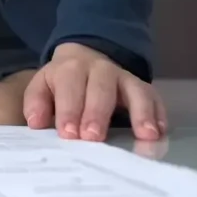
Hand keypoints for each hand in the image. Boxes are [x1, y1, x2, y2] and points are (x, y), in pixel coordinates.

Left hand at [23, 42, 166, 141]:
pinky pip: (154, 97)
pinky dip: (158, 114)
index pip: (69, 88)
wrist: (85, 58)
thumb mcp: (43, 86)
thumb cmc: (62, 83)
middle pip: (101, 89)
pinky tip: (160, 132)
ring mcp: (124, 77)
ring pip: (135, 90)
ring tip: (145, 136)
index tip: (68, 134)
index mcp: (70, 69)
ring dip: (140, 113)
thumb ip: (37, 102)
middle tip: (94, 138)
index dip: (69, 110)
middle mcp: (100, 69)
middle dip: (97, 114)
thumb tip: (36, 122)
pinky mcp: (143, 87)